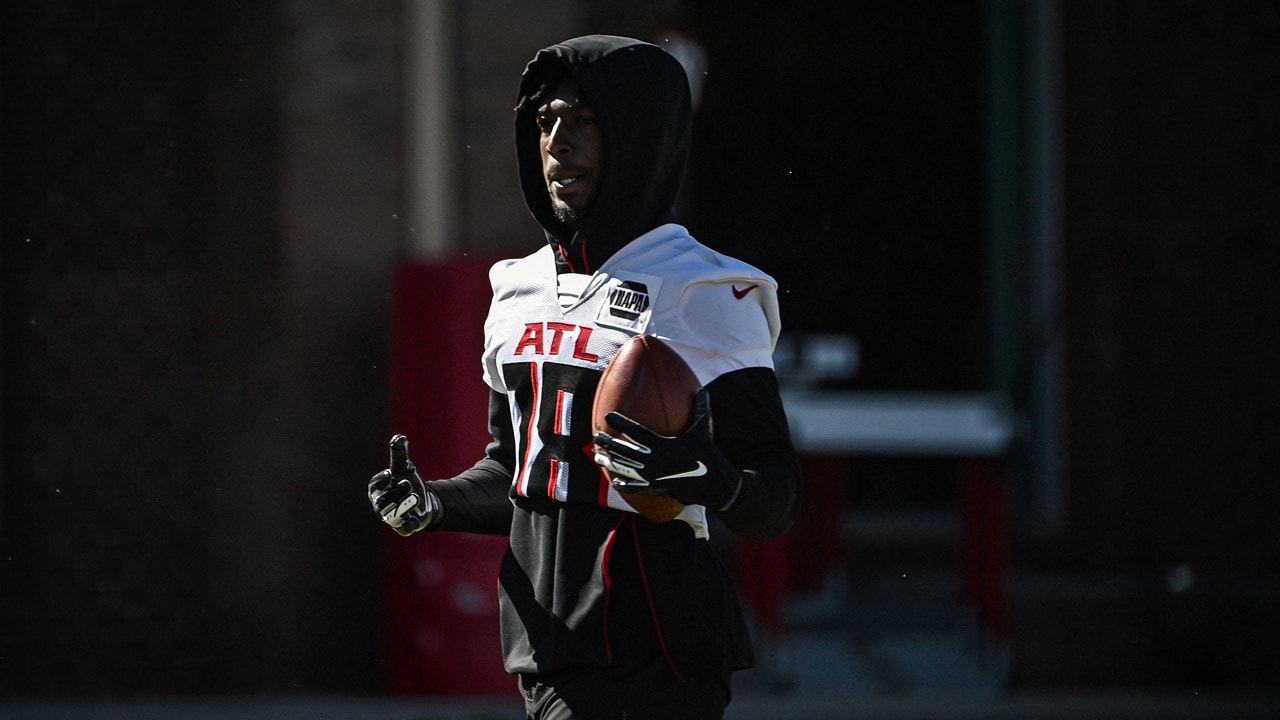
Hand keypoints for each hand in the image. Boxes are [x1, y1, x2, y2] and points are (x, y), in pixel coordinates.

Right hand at [368, 435, 441, 535]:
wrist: (421, 498)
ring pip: (393, 516)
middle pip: (382, 502)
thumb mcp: (404, 466)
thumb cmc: (406, 480)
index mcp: (377, 490)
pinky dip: (409, 525)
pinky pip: (404, 530)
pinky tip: (416, 519)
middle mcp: (380, 506)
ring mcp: (391, 518)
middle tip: (408, 484)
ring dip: (404, 506)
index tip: (390, 473)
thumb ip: (400, 453)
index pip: (374, 486)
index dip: (381, 480)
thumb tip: (399, 437)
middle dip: (395, 492)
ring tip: (416, 497)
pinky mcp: (404, 527)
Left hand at [593, 388, 740, 509]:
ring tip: (598, 456)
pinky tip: (615, 483)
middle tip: (596, 436)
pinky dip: (625, 485)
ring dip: (610, 462)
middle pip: (625, 450)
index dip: (621, 423)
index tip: (608, 415)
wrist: (714, 483)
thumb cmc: (708, 452)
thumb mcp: (703, 429)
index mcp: (661, 444)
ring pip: (625, 468)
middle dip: (608, 442)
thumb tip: (702, 390)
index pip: (636, 431)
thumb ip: (700, 408)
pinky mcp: (657, 488)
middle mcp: (653, 459)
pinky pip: (637, 488)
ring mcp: (653, 476)